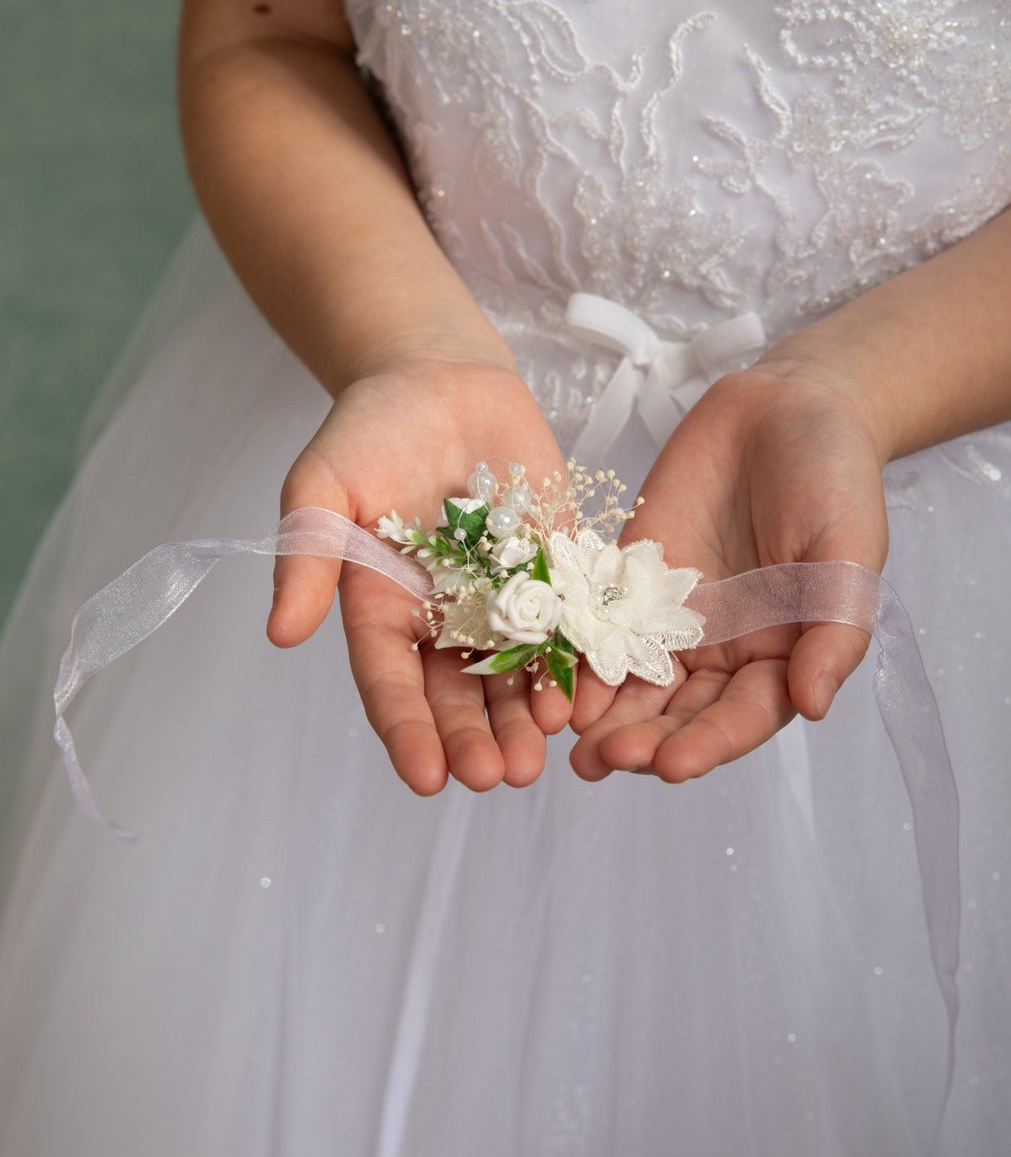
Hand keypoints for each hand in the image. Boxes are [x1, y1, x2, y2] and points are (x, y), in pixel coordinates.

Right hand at [268, 355, 569, 793]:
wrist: (440, 378)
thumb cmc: (369, 429)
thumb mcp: (323, 486)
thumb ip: (309, 556)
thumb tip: (280, 633)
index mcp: (382, 611)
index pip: (391, 684)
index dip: (408, 732)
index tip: (425, 778)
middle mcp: (442, 620)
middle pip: (458, 695)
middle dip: (476, 740)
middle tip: (498, 778)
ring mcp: (502, 600)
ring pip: (515, 675)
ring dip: (526, 719)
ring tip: (541, 758)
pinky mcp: (553, 572)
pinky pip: (568, 625)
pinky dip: (574, 662)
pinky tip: (584, 696)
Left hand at [569, 360, 889, 781]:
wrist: (782, 407)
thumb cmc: (833, 478)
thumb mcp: (849, 549)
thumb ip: (833, 628)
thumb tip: (812, 706)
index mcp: (782, 656)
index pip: (742, 717)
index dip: (708, 744)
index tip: (671, 765)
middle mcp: (722, 652)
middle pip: (680, 712)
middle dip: (644, 739)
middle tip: (605, 760)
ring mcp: (670, 621)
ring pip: (633, 683)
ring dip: (604, 717)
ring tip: (572, 747)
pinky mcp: (628, 583)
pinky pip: (597, 626)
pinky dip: (576, 656)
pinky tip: (551, 682)